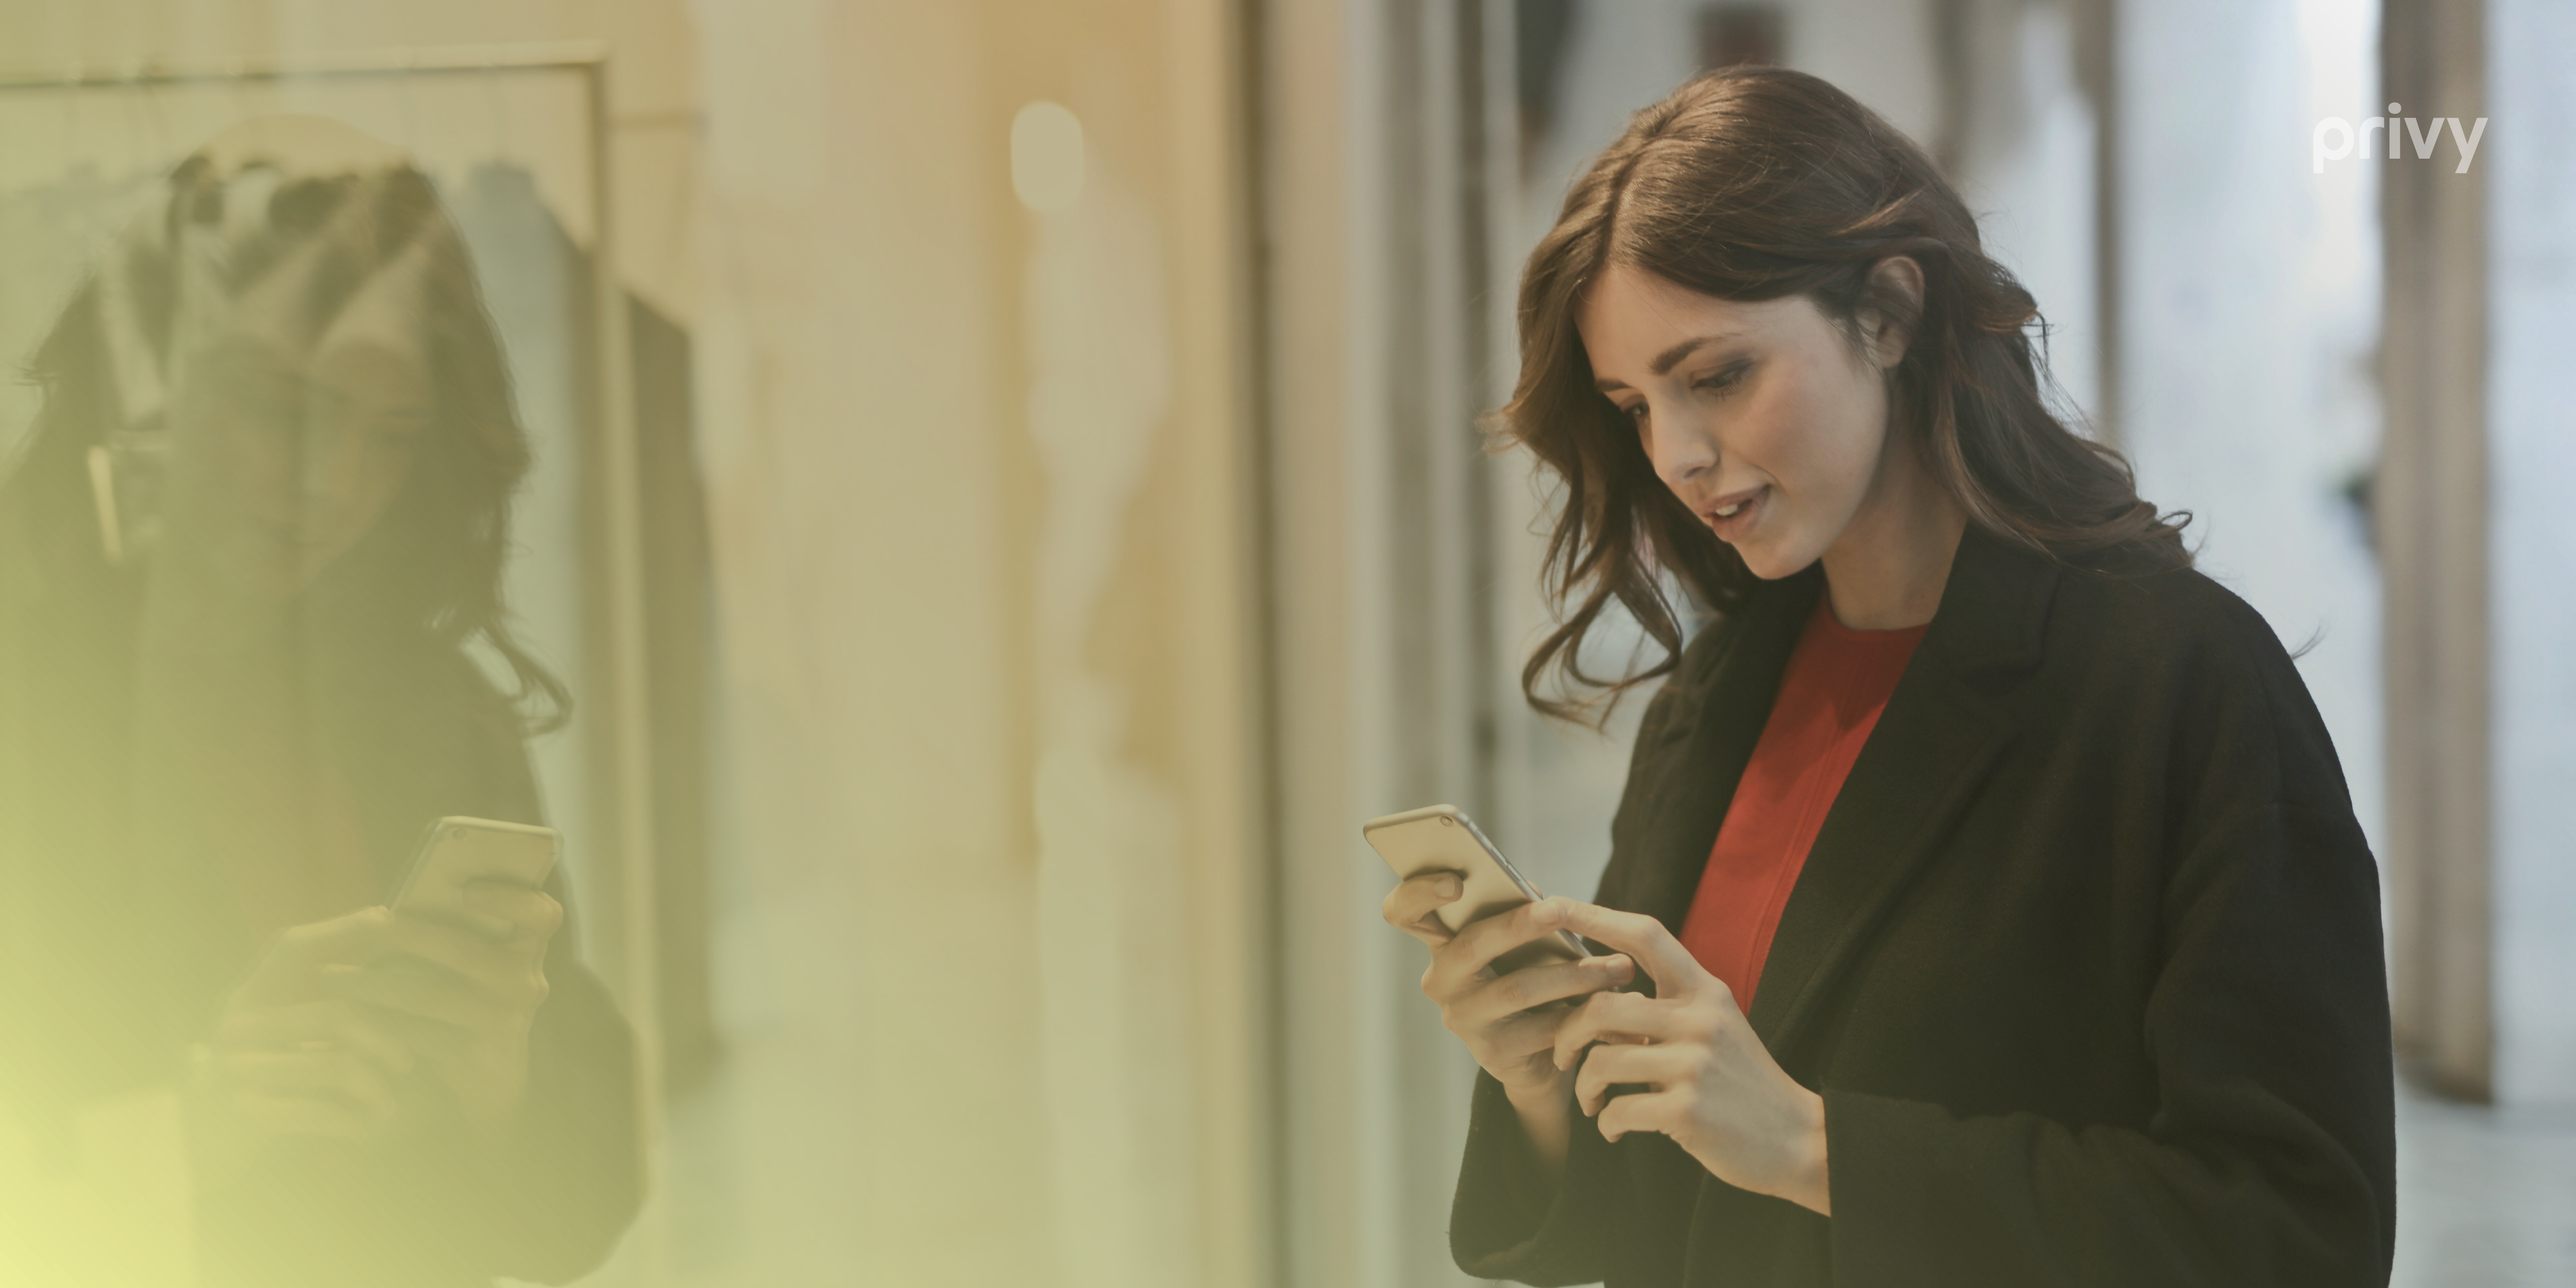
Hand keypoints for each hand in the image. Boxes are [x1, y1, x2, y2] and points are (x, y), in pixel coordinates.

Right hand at [183, 909, 416, 1177]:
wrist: (199, 1149)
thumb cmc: (256, 1084)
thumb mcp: (276, 1038)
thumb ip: (318, 1011)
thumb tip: (393, 976)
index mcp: (247, 997)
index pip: (293, 947)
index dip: (340, 928)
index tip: (387, 916)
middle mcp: (237, 1025)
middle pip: (335, 1014)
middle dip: (384, 1038)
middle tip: (406, 1062)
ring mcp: (236, 1069)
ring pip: (336, 1065)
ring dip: (375, 1088)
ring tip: (390, 1104)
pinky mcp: (244, 1113)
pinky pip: (323, 1110)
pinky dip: (357, 1122)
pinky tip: (369, 1128)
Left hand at [326, 881, 561, 1129]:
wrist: (484, 1078)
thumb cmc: (463, 1002)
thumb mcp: (468, 961)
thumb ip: (452, 930)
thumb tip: (389, 908)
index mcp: (526, 948)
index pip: (542, 915)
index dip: (510, 898)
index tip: (465, 890)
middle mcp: (526, 983)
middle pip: (469, 951)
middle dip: (412, 936)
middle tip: (370, 927)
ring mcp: (506, 1021)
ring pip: (432, 994)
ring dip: (374, 983)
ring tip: (333, 976)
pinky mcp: (477, 1056)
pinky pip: (419, 1034)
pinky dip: (378, 1023)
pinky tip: (348, 1016)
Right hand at [1383, 876, 1636, 1167]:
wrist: (1538, 1056)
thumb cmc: (1528, 978)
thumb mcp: (1521, 943)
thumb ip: (1518, 911)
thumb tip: (1530, 888)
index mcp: (1441, 942)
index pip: (1404, 912)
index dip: (1419, 892)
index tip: (1456, 881)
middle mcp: (1441, 980)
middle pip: (1471, 945)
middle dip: (1518, 924)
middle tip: (1560, 909)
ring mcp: (1463, 1019)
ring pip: (1517, 988)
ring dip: (1573, 974)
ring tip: (1618, 968)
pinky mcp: (1493, 1053)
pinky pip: (1543, 1027)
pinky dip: (1582, 1013)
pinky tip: (1611, 1004)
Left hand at [1550, 902, 1830, 1214]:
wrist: (1797, 1138)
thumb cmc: (1741, 1083)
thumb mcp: (1713, 1028)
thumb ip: (1664, 1009)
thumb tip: (1595, 998)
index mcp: (1705, 991)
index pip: (1646, 936)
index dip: (1596, 916)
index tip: (1552, 905)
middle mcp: (1700, 1020)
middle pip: (1602, 1006)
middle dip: (1568, 1034)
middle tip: (1563, 1057)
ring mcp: (1695, 1065)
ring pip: (1601, 1060)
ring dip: (1584, 1086)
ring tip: (1594, 1101)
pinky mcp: (1688, 1111)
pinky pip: (1618, 1110)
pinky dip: (1606, 1123)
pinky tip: (1614, 1127)